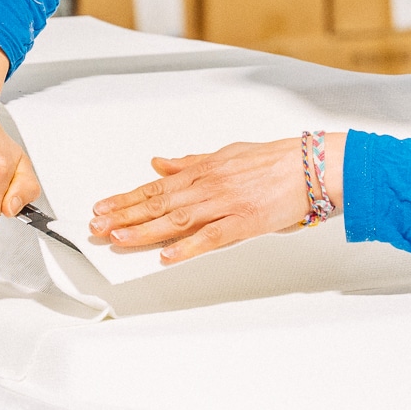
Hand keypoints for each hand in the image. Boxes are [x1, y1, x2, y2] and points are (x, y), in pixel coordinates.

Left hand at [89, 133, 345, 263]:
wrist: (313, 166)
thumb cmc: (276, 160)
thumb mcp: (227, 154)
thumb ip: (191, 162)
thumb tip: (159, 164)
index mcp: (204, 170)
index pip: (155, 187)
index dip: (126, 199)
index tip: (103, 208)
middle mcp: (210, 186)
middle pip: (159, 203)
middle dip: (124, 215)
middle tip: (97, 226)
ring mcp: (226, 204)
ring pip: (177, 219)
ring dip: (145, 230)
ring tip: (119, 239)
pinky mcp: (246, 223)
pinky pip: (211, 238)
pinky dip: (188, 247)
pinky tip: (167, 256)